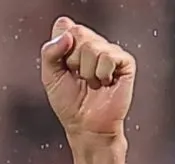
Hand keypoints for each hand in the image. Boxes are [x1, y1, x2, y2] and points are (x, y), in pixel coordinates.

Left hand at [40, 17, 135, 141]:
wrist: (85, 126)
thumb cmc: (69, 103)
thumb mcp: (50, 76)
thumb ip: (50, 52)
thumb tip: (67, 33)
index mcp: (75, 45)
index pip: (65, 27)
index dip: (60, 46)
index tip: (63, 66)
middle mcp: (94, 44)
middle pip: (78, 33)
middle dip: (72, 61)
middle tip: (77, 77)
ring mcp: (110, 52)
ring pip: (92, 47)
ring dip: (87, 72)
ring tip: (91, 83)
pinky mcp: (125, 62)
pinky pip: (108, 57)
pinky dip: (101, 74)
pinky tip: (104, 83)